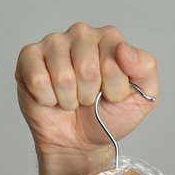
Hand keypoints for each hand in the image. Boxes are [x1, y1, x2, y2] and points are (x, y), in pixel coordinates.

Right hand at [16, 23, 159, 174]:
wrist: (80, 141)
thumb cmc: (109, 116)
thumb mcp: (143, 97)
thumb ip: (145, 68)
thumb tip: (123, 50)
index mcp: (110, 37)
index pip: (115, 61)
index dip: (114, 89)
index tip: (112, 95)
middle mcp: (81, 33)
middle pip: (88, 68)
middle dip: (90, 95)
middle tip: (89, 99)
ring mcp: (53, 42)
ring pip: (63, 77)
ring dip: (69, 99)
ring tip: (71, 99)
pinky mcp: (29, 56)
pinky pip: (38, 80)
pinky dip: (48, 99)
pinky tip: (51, 97)